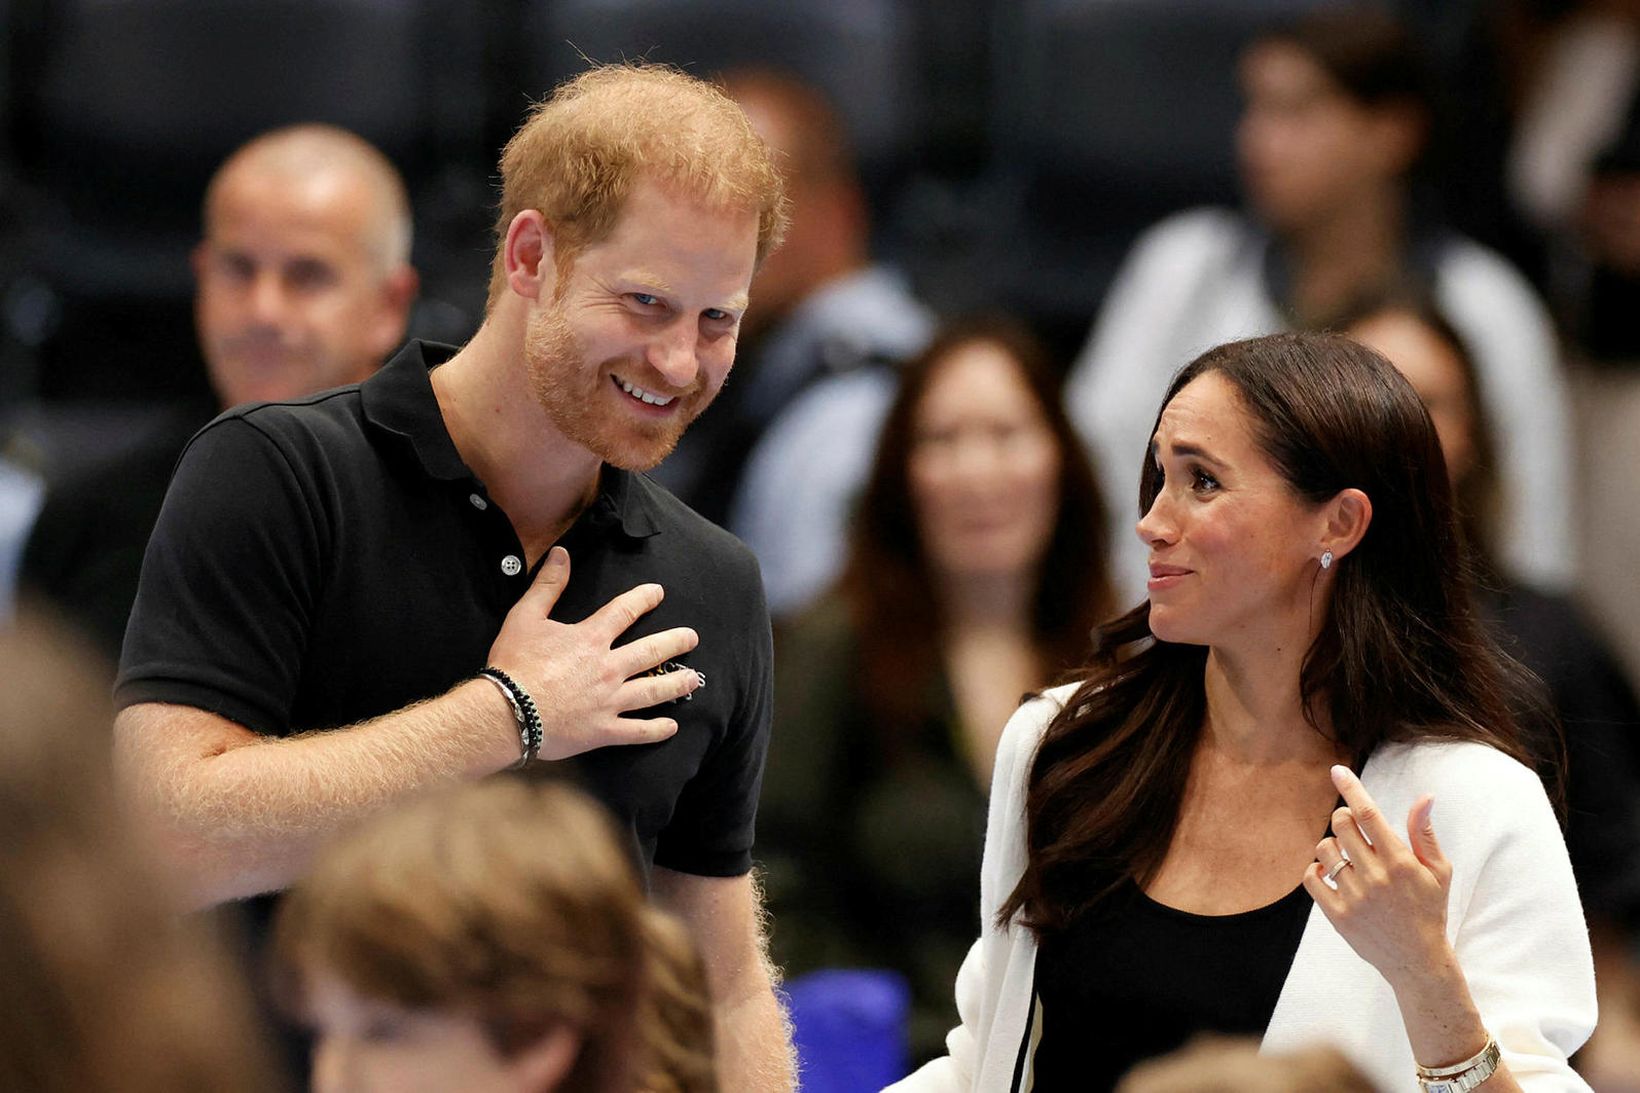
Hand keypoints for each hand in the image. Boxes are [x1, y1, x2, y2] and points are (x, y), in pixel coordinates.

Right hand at [486, 546, 701, 760]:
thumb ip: (548, 585)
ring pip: (652, 691)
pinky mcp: (603, 730)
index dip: (643, 599)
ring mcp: (609, 701)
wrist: (506, 712)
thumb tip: (562, 554)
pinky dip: (656, 730)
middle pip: (651, 652)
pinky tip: (672, 726)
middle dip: (675, 642)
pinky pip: (636, 731)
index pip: (624, 611)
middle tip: (692, 638)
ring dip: (676, 684)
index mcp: (590, 639)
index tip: (658, 593)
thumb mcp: (525, 617)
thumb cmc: (513, 664)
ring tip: (694, 680)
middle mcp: (607, 668)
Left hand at [1302, 765, 1452, 987]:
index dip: (1351, 788)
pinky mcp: (1337, 915)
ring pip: (1324, 849)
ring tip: (1347, 857)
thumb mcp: (1438, 872)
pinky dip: (1316, 870)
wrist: (1417, 960)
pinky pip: (1311, 878)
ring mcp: (1354, 896)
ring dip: (1331, 846)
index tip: (1337, 770)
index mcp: (1400, 862)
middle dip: (1343, 819)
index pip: (1368, 814)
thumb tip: (1425, 797)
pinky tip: (1330, 873)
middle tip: (1353, 830)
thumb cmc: (1429, 910)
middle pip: (1341, 825)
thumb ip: (1425, 833)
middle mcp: (1375, 877)